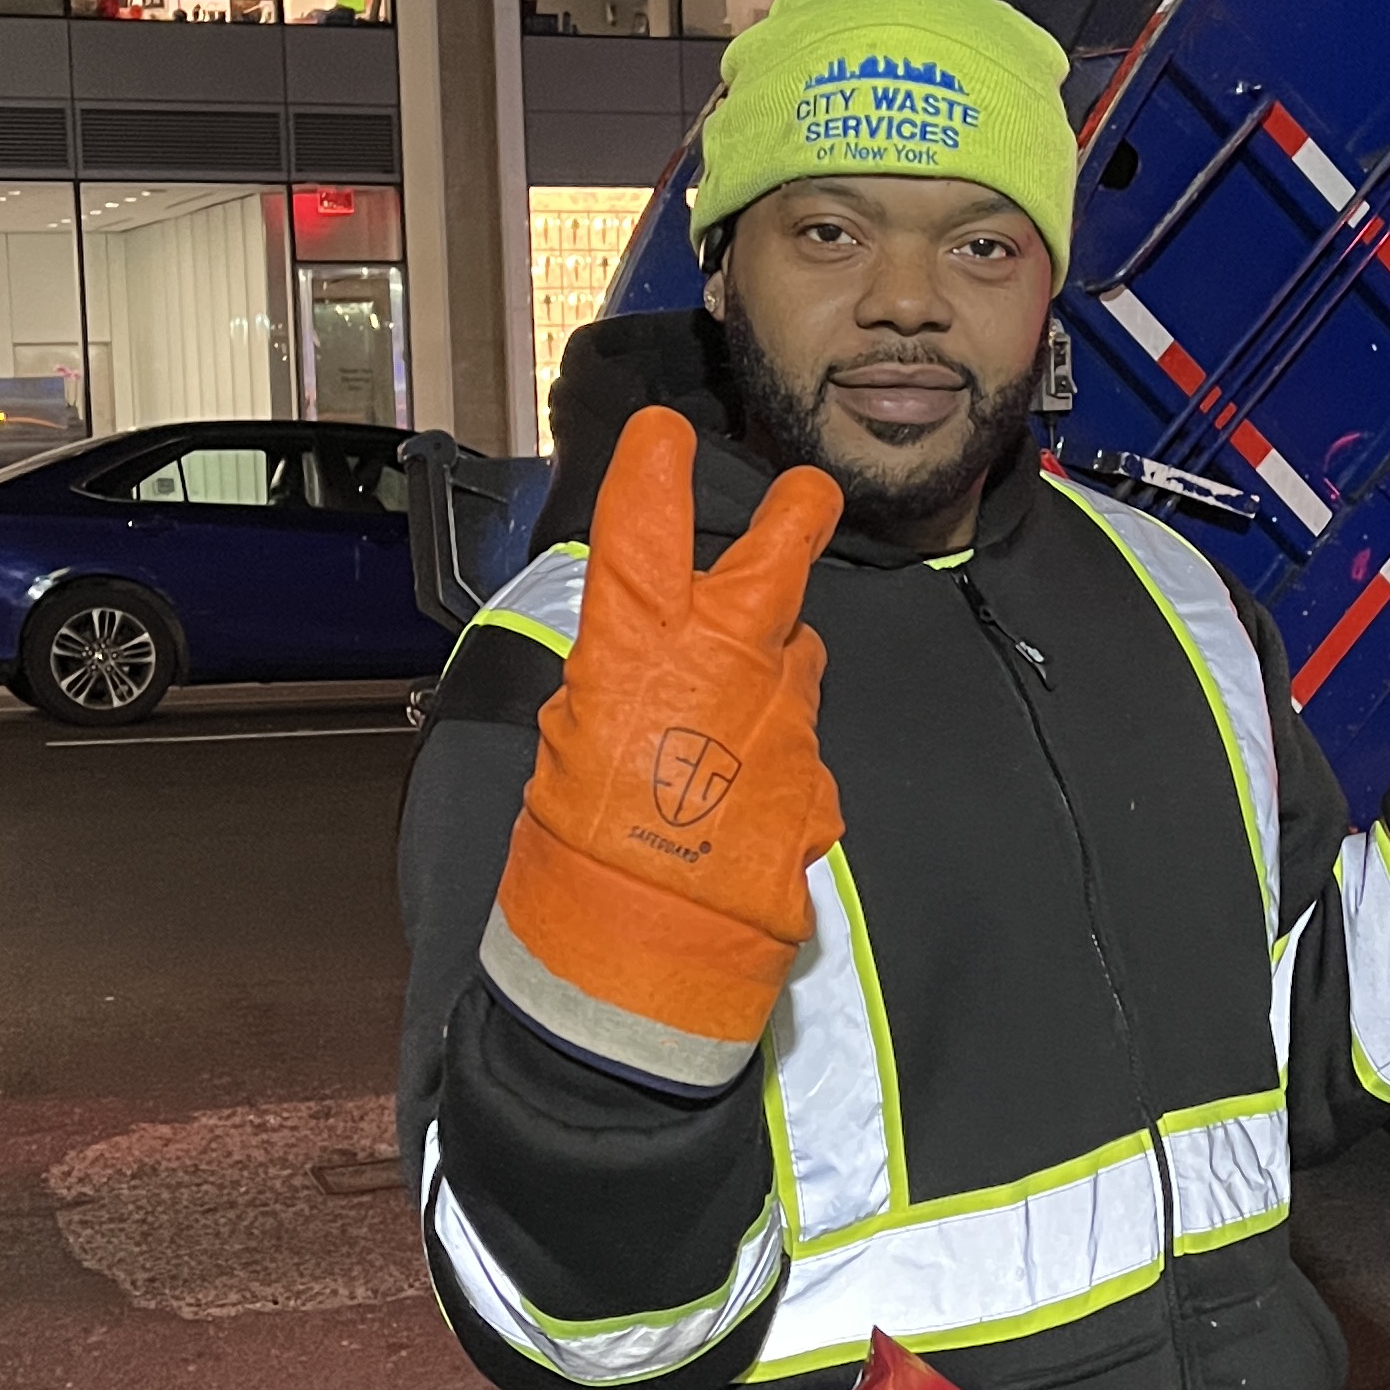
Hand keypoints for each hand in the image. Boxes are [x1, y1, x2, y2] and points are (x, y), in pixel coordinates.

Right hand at [488, 408, 844, 1066]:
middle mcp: (723, 666)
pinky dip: (779, 763)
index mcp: (636, 651)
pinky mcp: (819, 779)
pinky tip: (744, 805)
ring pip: (799, 661)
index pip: (642, 533)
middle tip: (810, 494)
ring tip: (737, 720)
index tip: (661, 435)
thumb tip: (640, 671)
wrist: (646, 955)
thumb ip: (617, 693)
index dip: (651, 474)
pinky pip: (802, 749)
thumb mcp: (569, 750)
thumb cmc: (577, 853)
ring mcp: (783, 720)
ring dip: (779, 673)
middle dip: (795, 520)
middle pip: (777, 563)